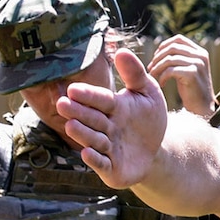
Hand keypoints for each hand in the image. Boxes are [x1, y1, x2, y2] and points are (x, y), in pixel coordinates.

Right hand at [56, 48, 169, 186]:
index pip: (100, 99)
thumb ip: (136, 75)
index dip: (88, 95)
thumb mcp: (148, 94)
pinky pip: (102, 164)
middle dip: (78, 112)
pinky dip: (94, 159)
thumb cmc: (148, 119)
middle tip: (63, 103)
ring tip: (71, 125)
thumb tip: (122, 51)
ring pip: (93, 139)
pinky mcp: (110, 168)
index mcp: (113, 107)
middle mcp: (106, 127)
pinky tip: (87, 153)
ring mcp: (107, 148)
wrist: (156, 150)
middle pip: (92, 118)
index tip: (74, 89)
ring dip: (83, 133)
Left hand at [148, 34, 215, 113]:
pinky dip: (162, 77)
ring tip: (153, 76)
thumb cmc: (191, 89)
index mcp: (200, 52)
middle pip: (172, 48)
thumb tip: (160, 50)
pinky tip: (161, 84)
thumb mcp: (187, 68)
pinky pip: (170, 70)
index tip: (156, 57)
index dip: (164, 45)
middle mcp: (201, 56)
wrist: (202, 107)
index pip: (179, 39)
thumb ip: (180, 57)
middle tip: (151, 68)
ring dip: (157, 67)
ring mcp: (198, 64)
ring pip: (169, 59)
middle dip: (157, 57)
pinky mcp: (193, 74)